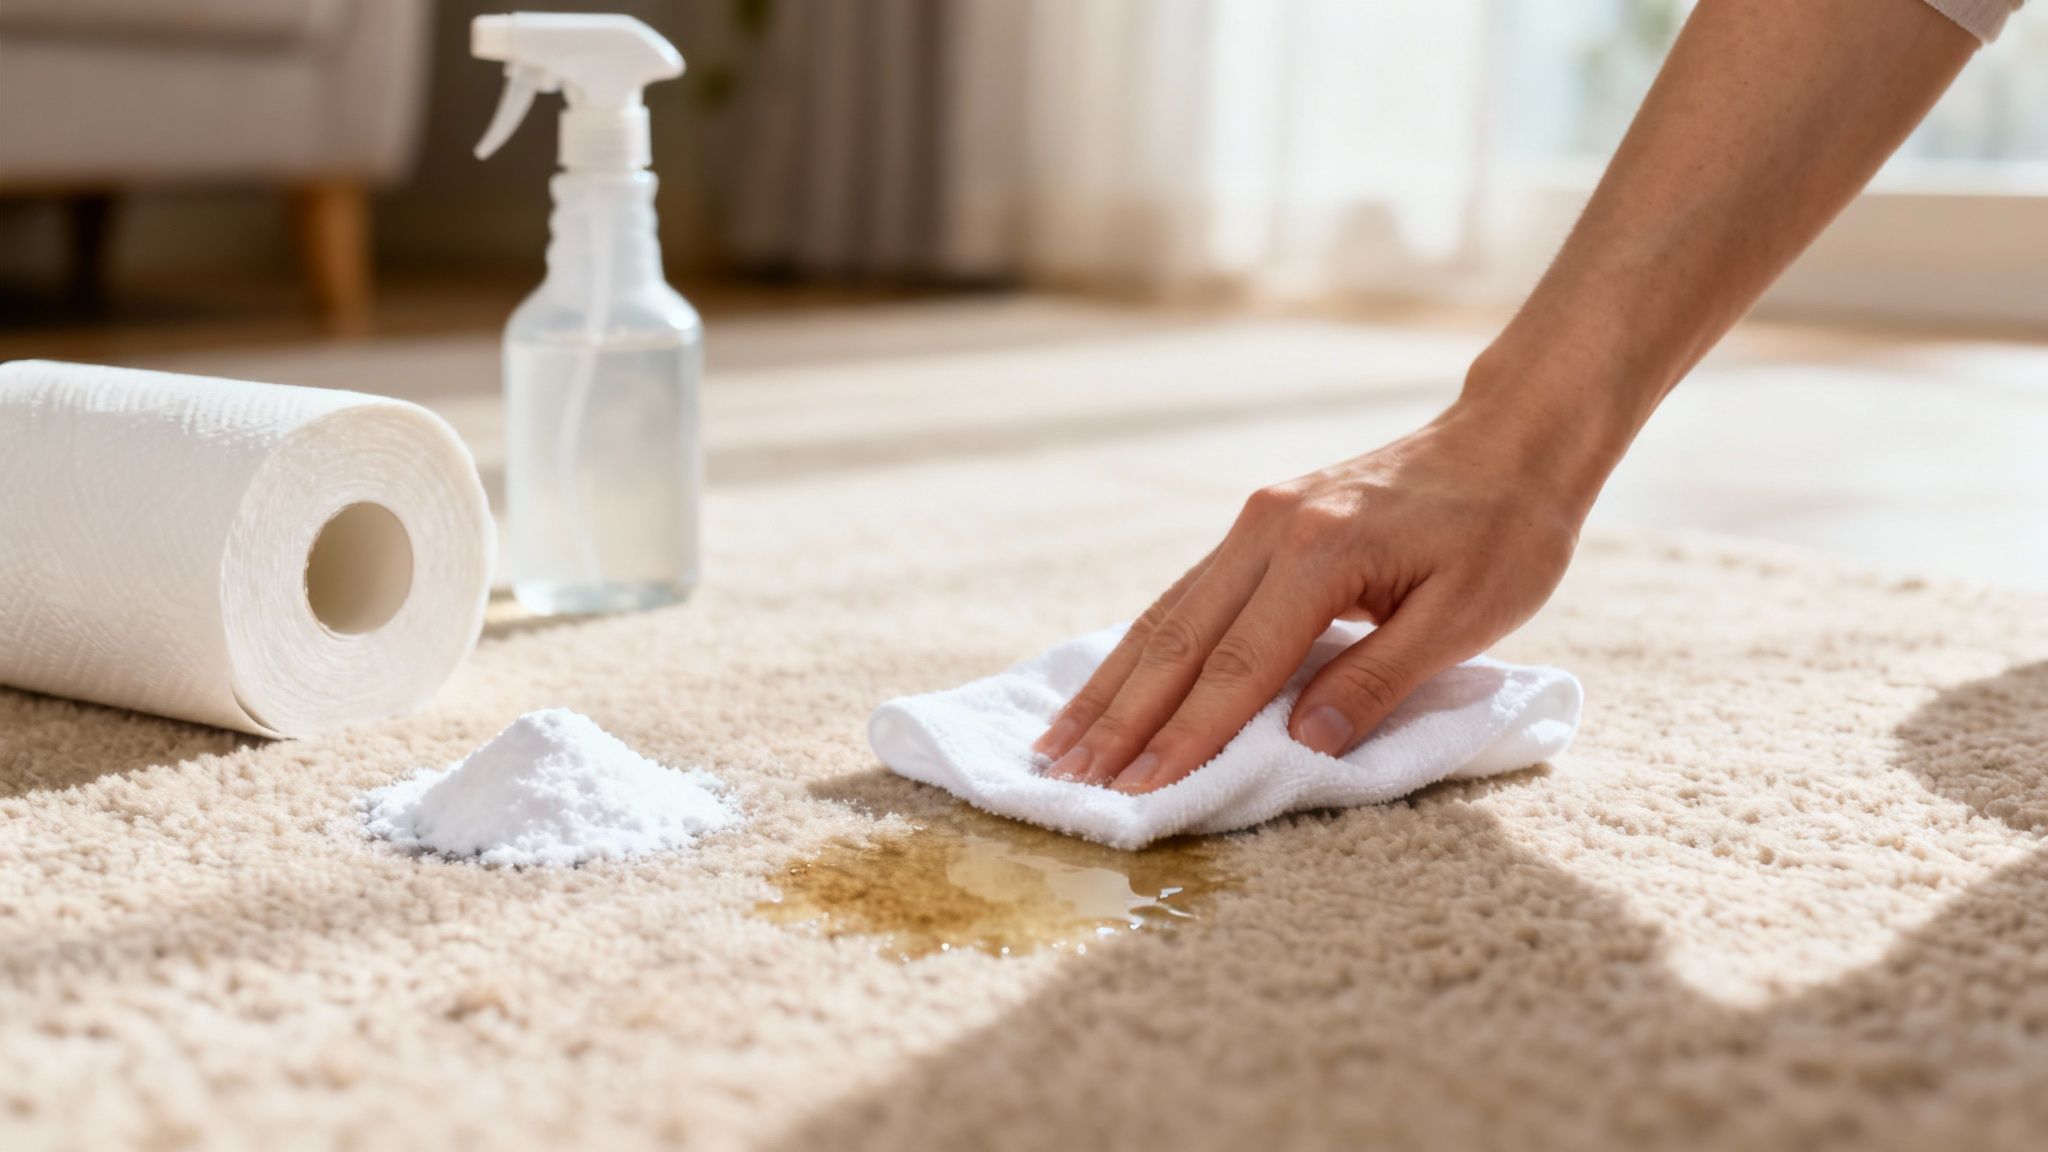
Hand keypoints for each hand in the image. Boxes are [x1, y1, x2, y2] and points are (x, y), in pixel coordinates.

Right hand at [1032, 397, 1589, 794]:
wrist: (1509, 440)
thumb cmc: (1504, 533)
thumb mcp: (1465, 618)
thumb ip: (1379, 681)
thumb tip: (1303, 743)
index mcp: (1321, 552)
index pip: (1237, 667)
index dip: (1186, 737)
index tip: (1139, 793)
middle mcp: (1269, 529)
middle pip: (1178, 641)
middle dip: (1121, 719)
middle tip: (1069, 781)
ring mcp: (1256, 520)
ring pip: (1166, 615)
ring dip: (1112, 686)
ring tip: (1060, 744)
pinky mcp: (1258, 523)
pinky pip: (1185, 595)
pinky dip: (1140, 649)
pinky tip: (1109, 686)